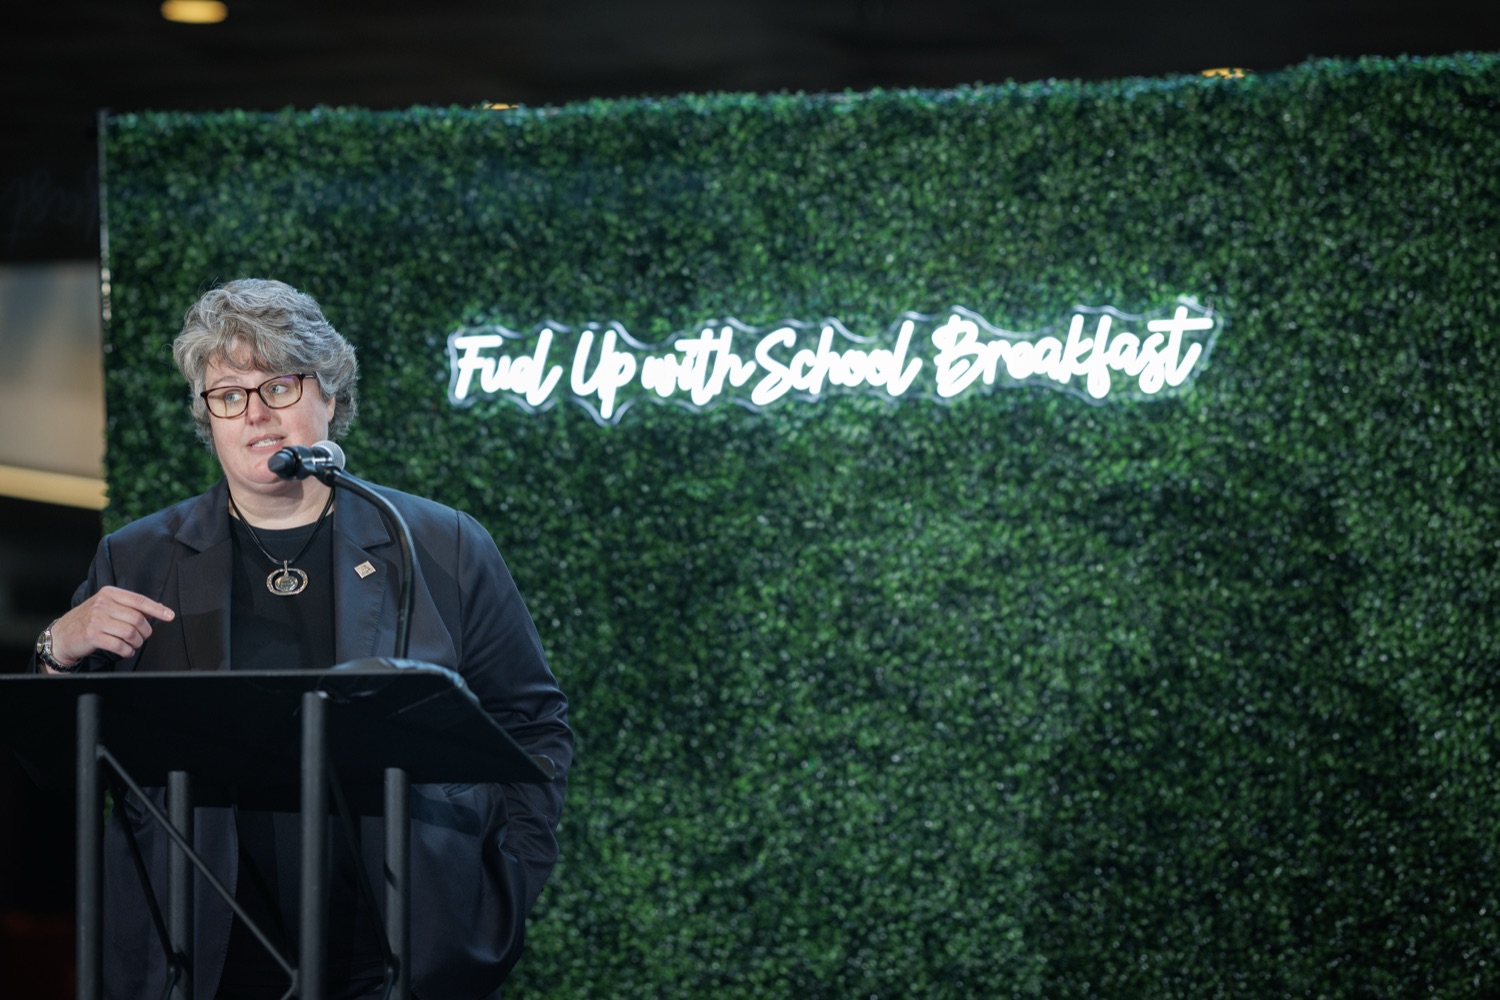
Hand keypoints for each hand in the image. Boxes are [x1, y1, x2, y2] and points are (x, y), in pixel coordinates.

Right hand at [46, 586, 175, 670]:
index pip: (139, 600)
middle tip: (143, 637)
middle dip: (145, 631)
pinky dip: (127, 651)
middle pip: (137, 619)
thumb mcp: (107, 606)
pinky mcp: (92, 635)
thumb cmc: (89, 620)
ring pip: (130, 632)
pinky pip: (119, 645)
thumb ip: (129, 606)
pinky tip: (126, 651)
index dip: (157, 609)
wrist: (62, 635)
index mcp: (109, 593)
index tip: (170, 616)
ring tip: (133, 644)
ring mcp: (96, 620)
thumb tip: (158, 609)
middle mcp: (102, 604)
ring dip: (137, 642)